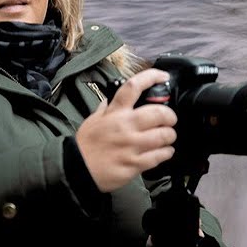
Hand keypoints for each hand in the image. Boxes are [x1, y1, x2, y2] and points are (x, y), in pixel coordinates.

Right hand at [74, 69, 176, 192]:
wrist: (76, 170)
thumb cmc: (85, 145)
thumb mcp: (93, 120)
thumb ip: (106, 109)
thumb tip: (111, 99)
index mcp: (115, 112)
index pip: (134, 86)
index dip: (152, 77)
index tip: (163, 76)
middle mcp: (125, 126)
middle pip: (159, 112)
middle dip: (170, 115)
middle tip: (170, 119)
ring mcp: (131, 145)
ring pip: (163, 135)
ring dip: (170, 135)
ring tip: (168, 137)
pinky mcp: (135, 163)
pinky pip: (159, 156)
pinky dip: (166, 153)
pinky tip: (165, 152)